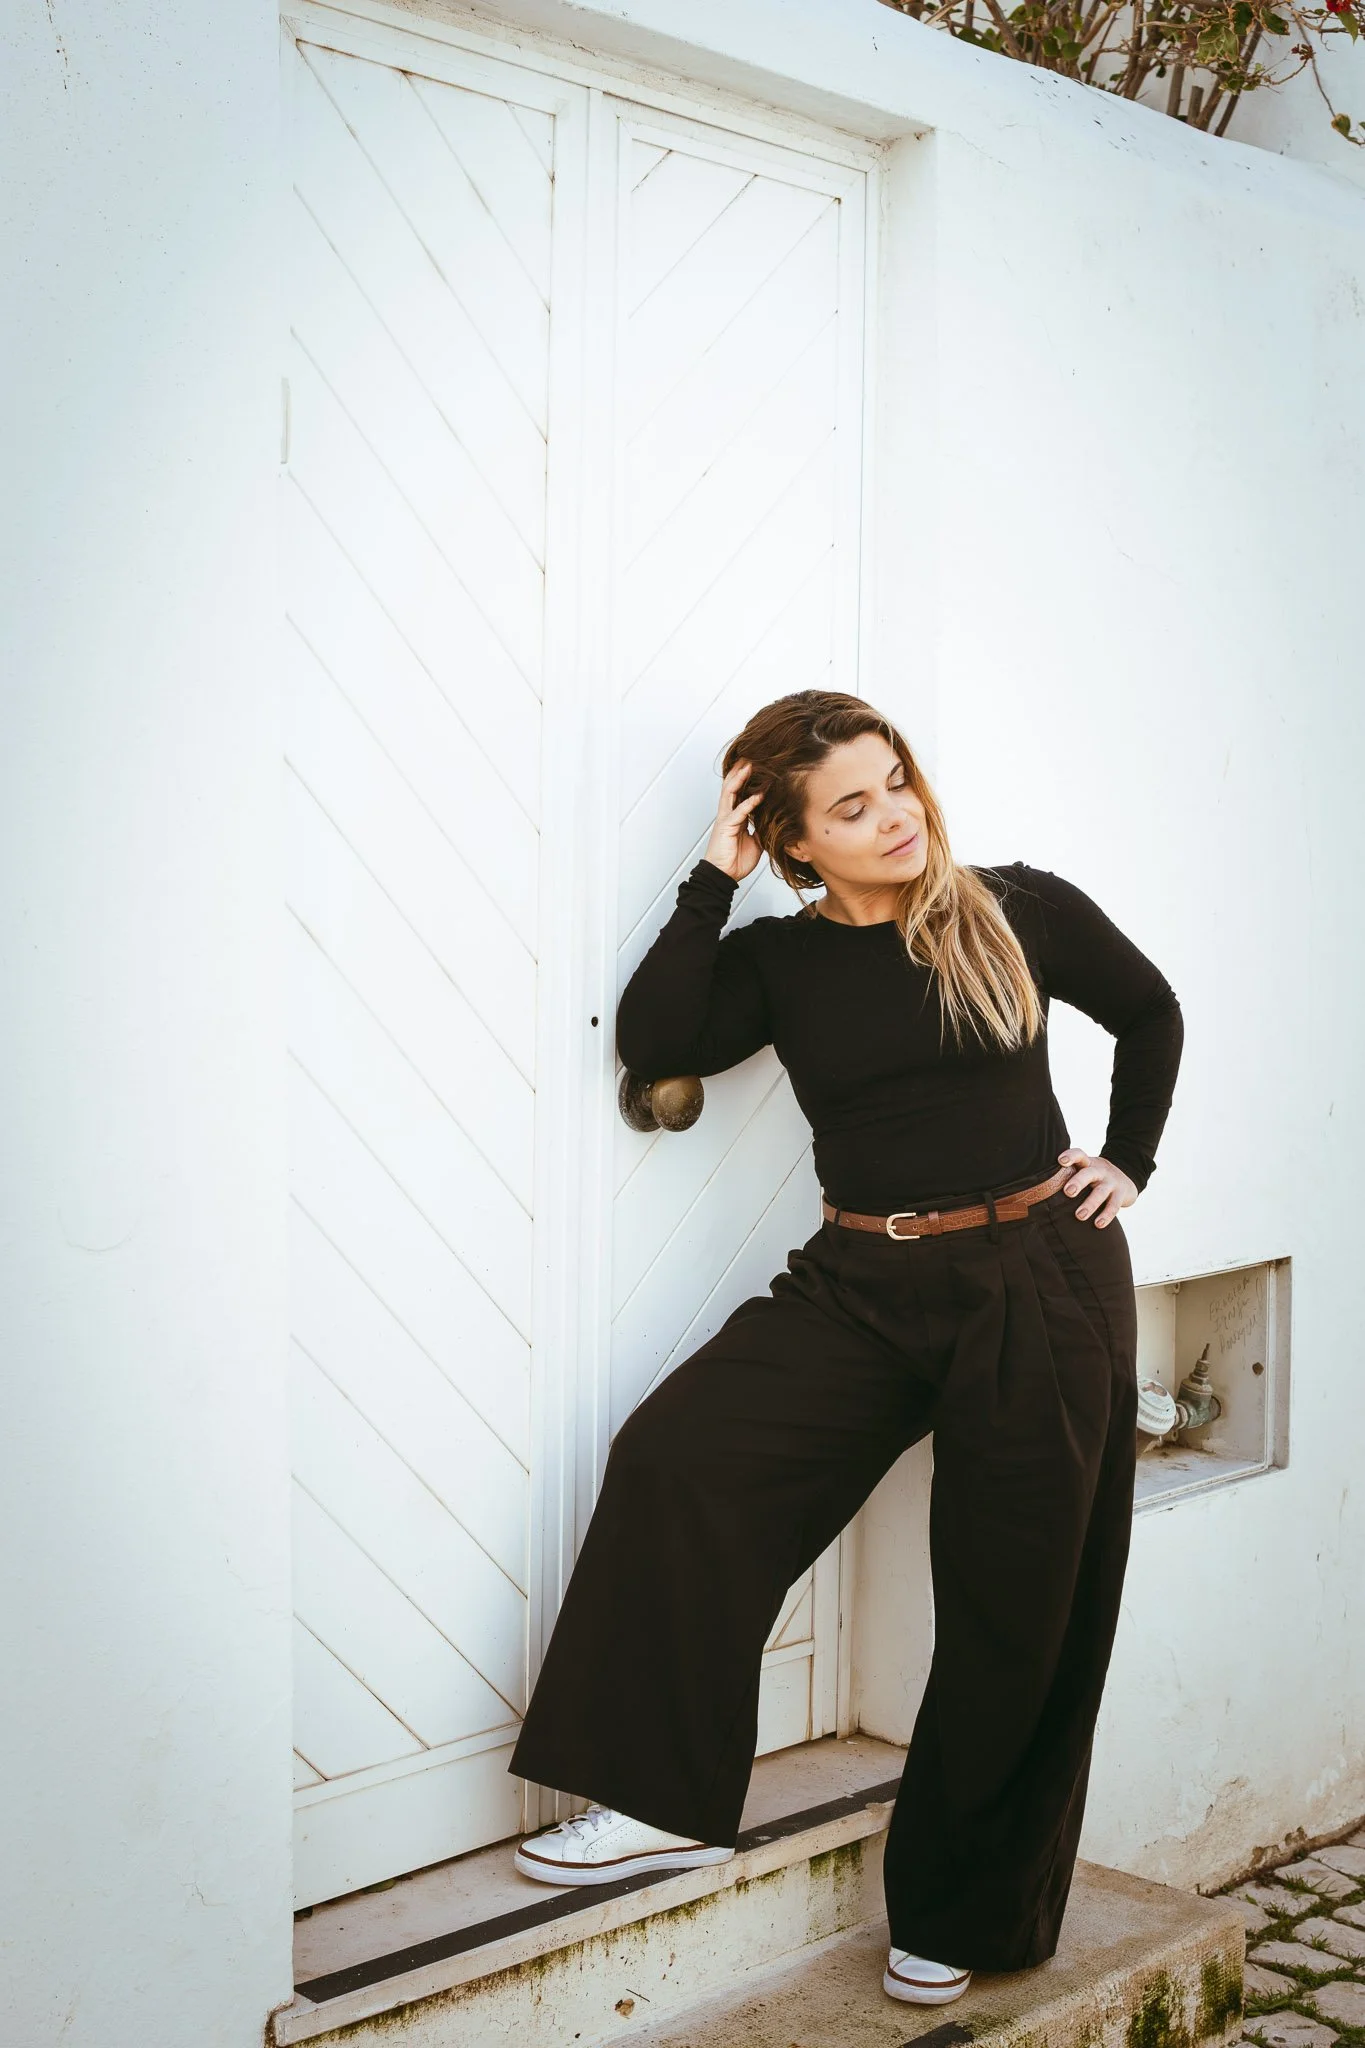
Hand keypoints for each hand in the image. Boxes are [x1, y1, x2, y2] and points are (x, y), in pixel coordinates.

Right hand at [703, 758, 764, 882]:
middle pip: (732, 785)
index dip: (745, 777)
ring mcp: (726, 819)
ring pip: (731, 792)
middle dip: (740, 770)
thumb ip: (761, 828)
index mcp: (734, 816)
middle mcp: (728, 813)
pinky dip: (749, 802)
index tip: (755, 764)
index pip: (739, 791)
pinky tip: (758, 795)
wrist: (724, 876)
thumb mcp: (756, 841)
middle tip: (750, 754)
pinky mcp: (726, 827)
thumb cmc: (735, 860)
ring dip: (740, 778)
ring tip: (749, 764)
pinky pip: (738, 812)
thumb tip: (772, 820)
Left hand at [1057, 1148, 1136, 1227]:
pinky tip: (1098, 1224)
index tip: (1060, 1161)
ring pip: (1101, 1192)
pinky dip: (1106, 1215)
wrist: (1126, 1179)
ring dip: (1090, 1203)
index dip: (1070, 1156)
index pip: (1079, 1154)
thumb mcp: (1085, 1171)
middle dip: (1078, 1182)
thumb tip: (1036, 1191)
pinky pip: (1114, 1205)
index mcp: (1087, 1163)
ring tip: (1079, 1216)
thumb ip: (1067, 1176)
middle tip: (1068, 1192)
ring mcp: (1112, 1181)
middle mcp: (1099, 1170)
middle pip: (1088, 1173)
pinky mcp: (1122, 1194)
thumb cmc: (1095, 1178)